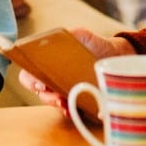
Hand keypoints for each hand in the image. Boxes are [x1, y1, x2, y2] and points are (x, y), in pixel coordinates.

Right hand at [16, 28, 131, 112]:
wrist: (117, 57)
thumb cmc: (95, 45)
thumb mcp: (84, 36)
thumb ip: (72, 34)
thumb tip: (55, 40)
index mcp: (49, 62)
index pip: (29, 73)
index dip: (30, 79)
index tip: (40, 83)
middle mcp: (53, 79)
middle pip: (39, 92)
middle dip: (46, 95)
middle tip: (56, 94)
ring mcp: (64, 92)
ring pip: (52, 102)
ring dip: (57, 103)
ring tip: (65, 102)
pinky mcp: (77, 102)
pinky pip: (69, 111)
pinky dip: (69, 111)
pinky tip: (73, 109)